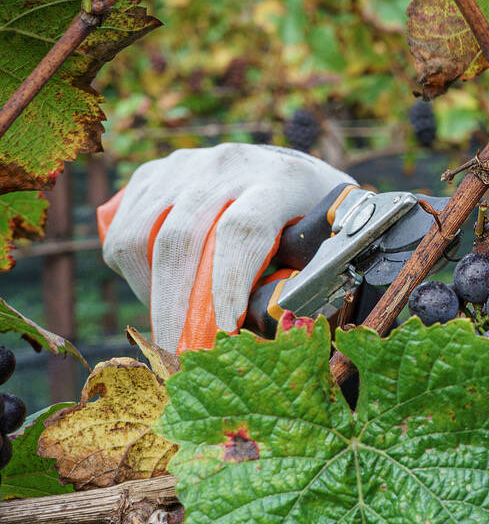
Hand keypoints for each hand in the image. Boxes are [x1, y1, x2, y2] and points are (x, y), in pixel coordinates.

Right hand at [98, 144, 353, 352]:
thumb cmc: (314, 220)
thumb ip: (307, 278)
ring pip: (141, 235)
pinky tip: (159, 295)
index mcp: (280, 180)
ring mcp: (186, 165)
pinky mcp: (154, 174)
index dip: (228, 283)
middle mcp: (229, 165)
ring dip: (150, 293)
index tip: (224, 330)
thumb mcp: (329, 242)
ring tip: (170, 329)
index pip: (242, 229)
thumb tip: (272, 330)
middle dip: (175, 307)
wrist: (288, 169)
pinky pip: (123, 230)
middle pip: (182, 237)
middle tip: (178, 357)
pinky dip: (133, 273)